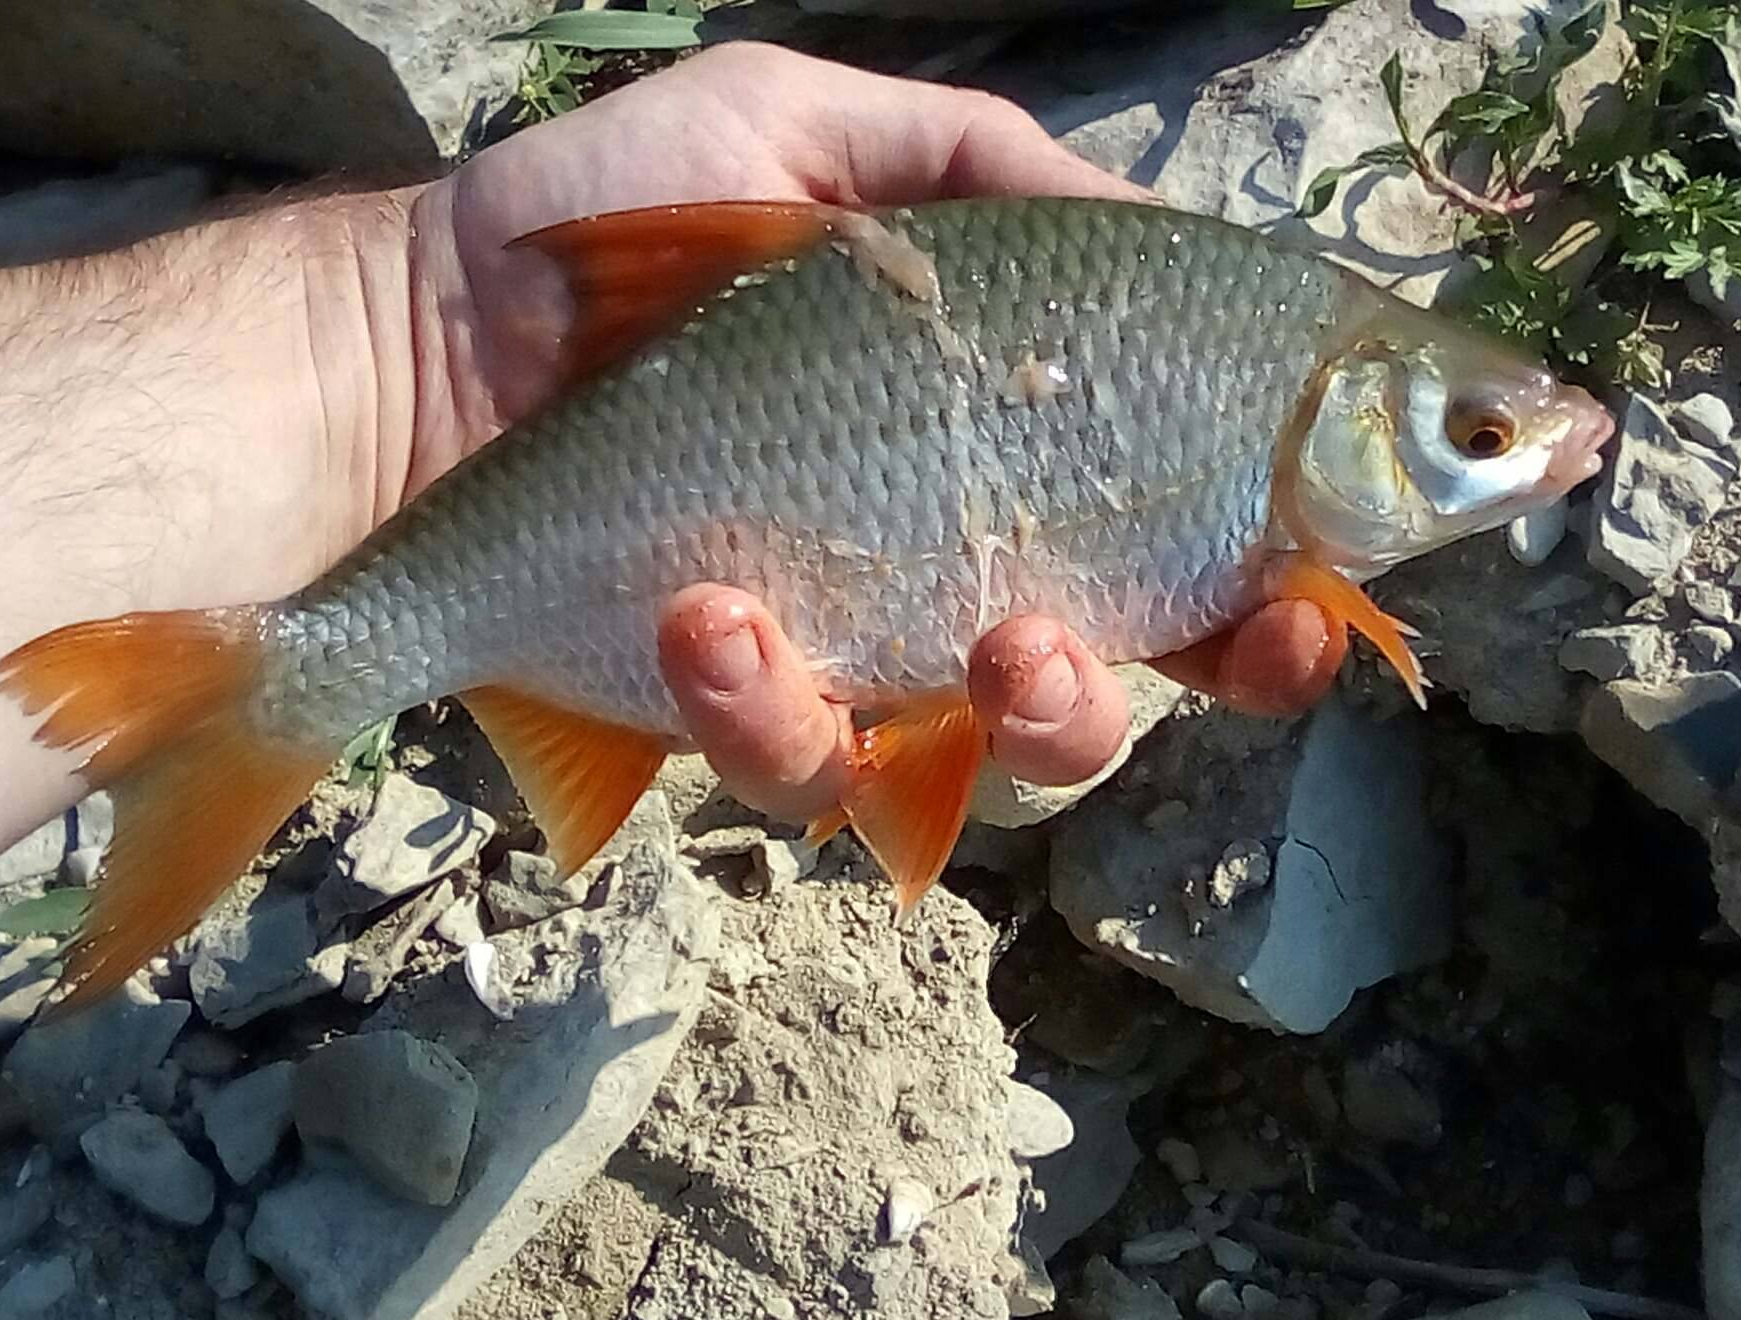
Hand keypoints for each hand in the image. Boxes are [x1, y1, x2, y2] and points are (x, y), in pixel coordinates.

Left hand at [406, 44, 1344, 819]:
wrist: (417, 343)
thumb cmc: (613, 227)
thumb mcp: (814, 134)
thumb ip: (995, 171)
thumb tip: (1150, 221)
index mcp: (1011, 446)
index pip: (1198, 533)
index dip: (1287, 579)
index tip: (1324, 582)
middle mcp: (964, 567)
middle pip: (1142, 678)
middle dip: (1202, 680)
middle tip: (1184, 640)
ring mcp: (861, 660)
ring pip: (1006, 761)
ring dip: (1035, 717)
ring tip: (985, 646)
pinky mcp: (745, 722)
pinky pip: (812, 765)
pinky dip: (777, 701)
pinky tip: (709, 611)